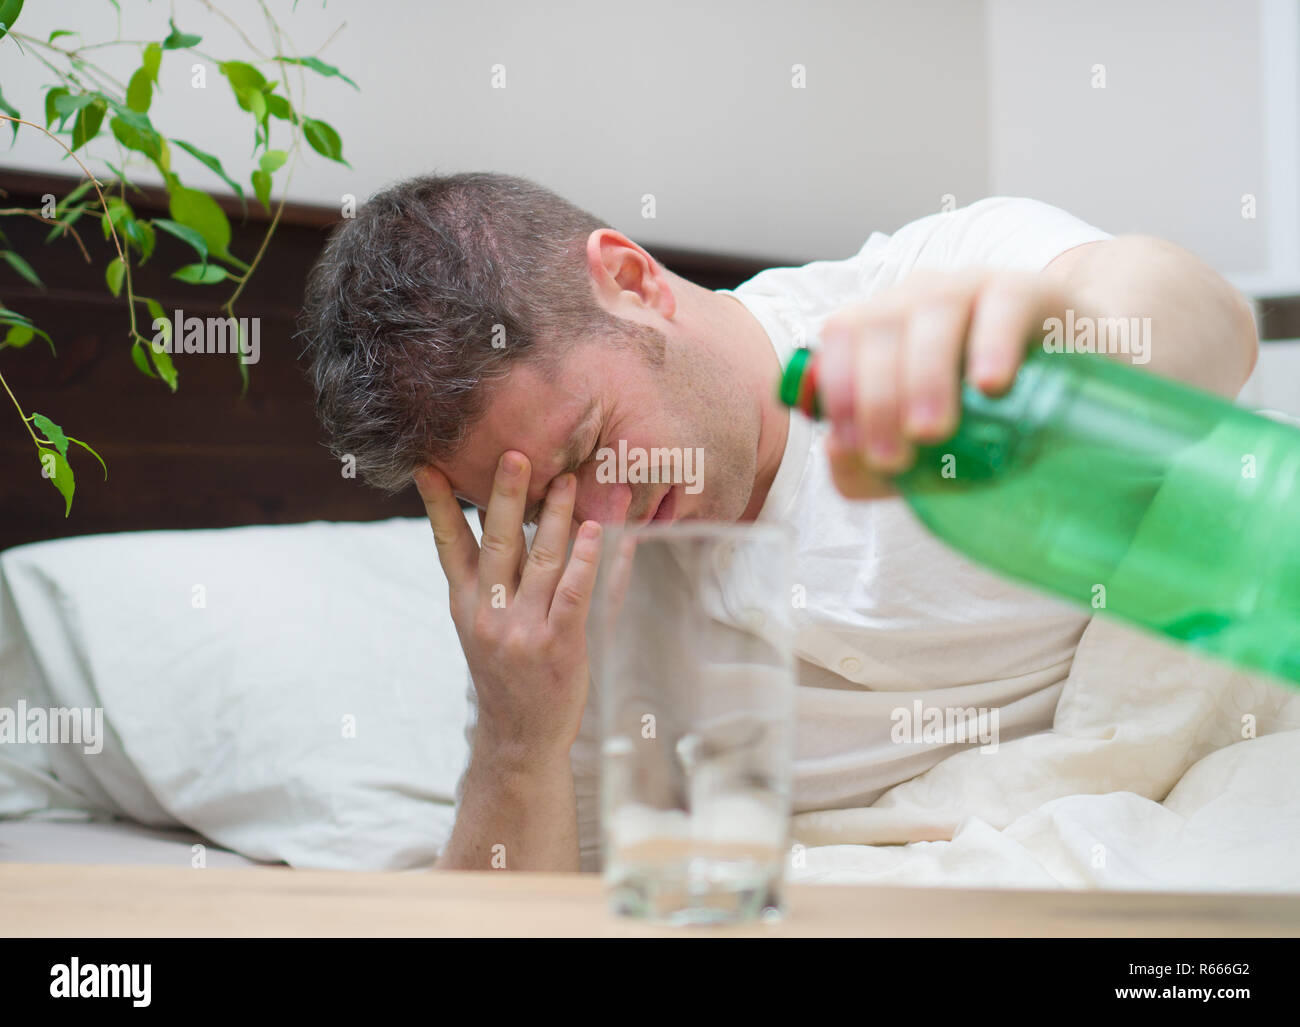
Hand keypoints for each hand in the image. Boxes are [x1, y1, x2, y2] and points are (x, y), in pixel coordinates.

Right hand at [414, 452, 602, 769]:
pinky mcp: (558, 645)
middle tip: (516, 454)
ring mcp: (522, 630)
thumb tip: (498, 525)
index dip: (439, 505)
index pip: (448, 545)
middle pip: (497, 542)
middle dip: (505, 495)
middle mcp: (488, 613)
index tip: (428, 466)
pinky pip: (575, 592)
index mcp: (465, 604)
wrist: (520, 738)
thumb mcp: (480, 627)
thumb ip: (487, 580)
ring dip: (558, 516)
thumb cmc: (508, 674)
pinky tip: (597, 530)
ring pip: (541, 559)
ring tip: (569, 479)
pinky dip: (586, 559)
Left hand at [816, 268, 1073, 497]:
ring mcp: (976, 287)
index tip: (851, 446)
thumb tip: (836, 452)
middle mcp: (921, 297)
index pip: (842, 335)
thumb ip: (870, 465)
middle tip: (894, 457)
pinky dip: (991, 344)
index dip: (839, 388)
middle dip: (876, 397)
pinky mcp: (1033, 291)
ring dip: (924, 375)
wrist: (1087, 395)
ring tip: (932, 431)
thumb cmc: (990, 425)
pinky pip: (1004, 304)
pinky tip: (990, 386)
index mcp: (886, 326)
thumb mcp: (924, 456)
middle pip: (878, 327)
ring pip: (932, 313)